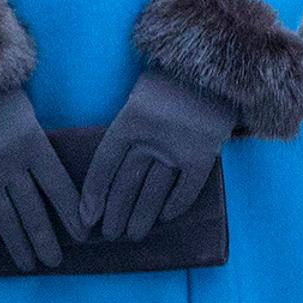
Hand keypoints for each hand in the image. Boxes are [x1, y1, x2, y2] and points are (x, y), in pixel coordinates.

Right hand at [0, 82, 82, 269]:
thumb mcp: (27, 115)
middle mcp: (10, 163)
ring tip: (27, 265)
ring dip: (18, 245)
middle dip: (45, 241)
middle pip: (33, 211)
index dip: (72, 215)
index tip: (83, 237)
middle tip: (54, 263)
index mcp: (33, 144)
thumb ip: (38, 147)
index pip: (59, 188)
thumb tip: (55, 185)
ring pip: (4, 218)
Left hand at [79, 67, 237, 241]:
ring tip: (132, 234)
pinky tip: (164, 218)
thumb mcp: (141, 93)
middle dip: (115, 213)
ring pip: (152, 193)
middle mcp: (151, 138)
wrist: (217, 66)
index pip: (104, 164)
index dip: (93, 193)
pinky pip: (186, 189)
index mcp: (130, 120)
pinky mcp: (204, 156)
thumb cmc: (172, 77)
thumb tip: (114, 161)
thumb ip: (129, 124)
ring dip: (141, 217)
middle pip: (126, 184)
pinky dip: (175, 205)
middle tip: (109, 235)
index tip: (86, 217)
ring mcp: (178, 149)